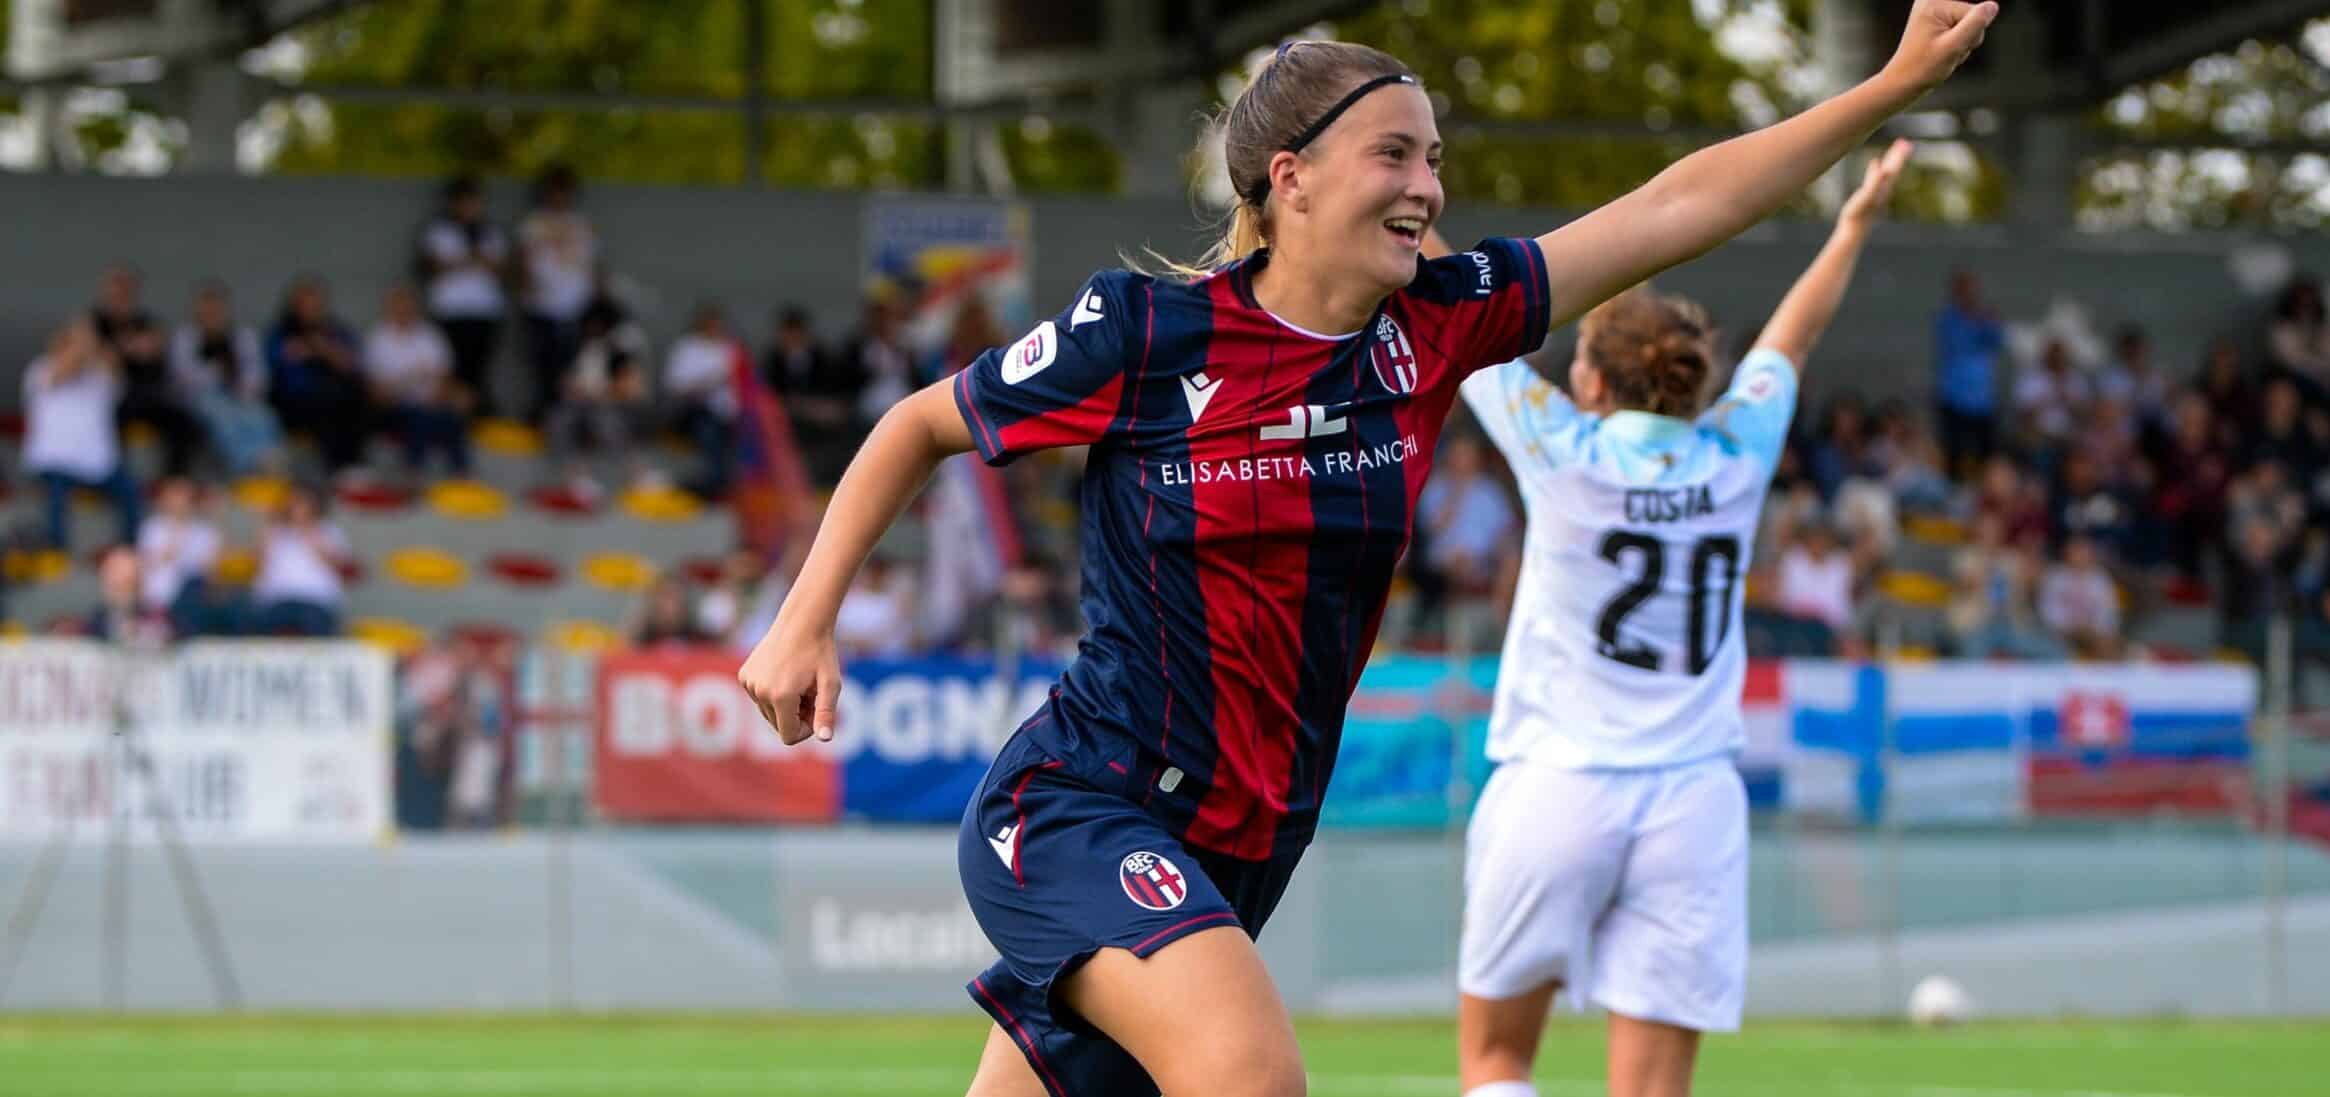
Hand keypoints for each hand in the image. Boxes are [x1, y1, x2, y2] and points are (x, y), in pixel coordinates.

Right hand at [737, 616, 840, 744]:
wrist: (802, 621)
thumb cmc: (821, 652)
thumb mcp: (831, 684)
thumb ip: (826, 714)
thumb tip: (825, 739)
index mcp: (781, 697)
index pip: (789, 737)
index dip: (806, 730)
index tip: (816, 710)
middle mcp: (760, 692)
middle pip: (778, 726)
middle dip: (796, 716)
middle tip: (810, 693)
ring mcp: (748, 683)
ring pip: (768, 713)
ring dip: (785, 705)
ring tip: (798, 682)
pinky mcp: (744, 675)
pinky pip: (759, 698)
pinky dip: (772, 693)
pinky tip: (784, 673)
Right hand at [1839, 138, 1912, 230]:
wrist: (1854, 231)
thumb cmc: (1858, 213)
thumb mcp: (1866, 195)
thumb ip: (1874, 180)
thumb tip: (1882, 166)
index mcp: (1883, 186)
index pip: (1894, 167)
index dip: (1899, 154)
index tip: (1905, 142)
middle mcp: (1883, 188)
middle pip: (1893, 168)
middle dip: (1898, 155)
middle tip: (1905, 142)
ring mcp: (1876, 192)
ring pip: (1886, 173)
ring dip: (1890, 161)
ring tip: (1894, 151)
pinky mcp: (1868, 195)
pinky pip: (1875, 178)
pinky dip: (1877, 169)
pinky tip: (1875, 164)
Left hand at [1883, 0, 1996, 95]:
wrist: (1903, 83)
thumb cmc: (1923, 67)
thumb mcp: (1953, 46)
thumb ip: (1975, 24)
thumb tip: (1992, 6)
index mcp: (1934, 3)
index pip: (1975, 13)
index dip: (1969, 35)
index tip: (1948, 46)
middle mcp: (1933, 3)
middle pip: (1973, 18)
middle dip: (1965, 39)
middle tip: (1946, 52)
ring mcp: (1935, 12)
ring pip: (1969, 27)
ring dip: (1961, 45)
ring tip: (1942, 54)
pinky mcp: (1937, 22)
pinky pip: (1961, 32)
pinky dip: (1957, 46)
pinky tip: (1942, 52)